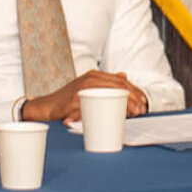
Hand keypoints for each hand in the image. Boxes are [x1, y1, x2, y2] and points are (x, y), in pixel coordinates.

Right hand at [23, 71, 146, 121]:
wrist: (48, 106)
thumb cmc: (68, 100)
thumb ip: (105, 82)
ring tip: (134, 113)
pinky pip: (96, 104)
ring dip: (126, 103)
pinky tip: (117, 116)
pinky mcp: (77, 99)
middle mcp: (90, 78)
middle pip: (119, 85)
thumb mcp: (88, 88)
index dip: (135, 90)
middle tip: (141, 110)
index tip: (143, 102)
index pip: (121, 80)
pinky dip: (109, 110)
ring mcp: (83, 88)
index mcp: (94, 75)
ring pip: (112, 92)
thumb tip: (124, 75)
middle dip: (134, 97)